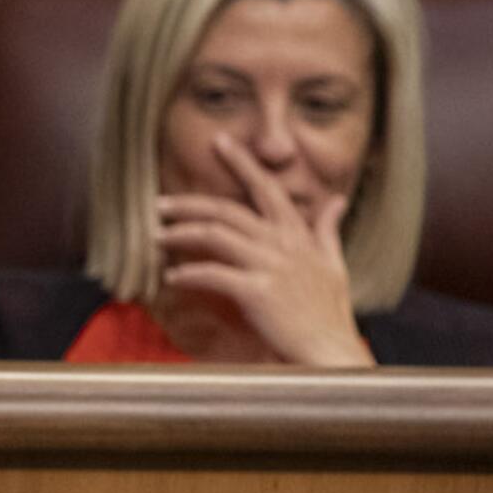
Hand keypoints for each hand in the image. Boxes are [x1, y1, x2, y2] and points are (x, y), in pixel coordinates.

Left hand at [156, 134, 374, 366]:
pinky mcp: (256, 292)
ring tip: (156, 237)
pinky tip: (171, 278)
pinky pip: (213, 274)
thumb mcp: (334, 264)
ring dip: (180, 234)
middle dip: (189, 203)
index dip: (242, 162)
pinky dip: (188, 274)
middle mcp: (282, 243)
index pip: (266, 188)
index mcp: (297, 234)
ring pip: (215, 235)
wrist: (331, 351)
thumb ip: (327, 230)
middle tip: (159, 203)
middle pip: (227, 210)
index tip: (219, 141)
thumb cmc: (329, 313)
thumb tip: (336, 200)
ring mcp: (270, 266)